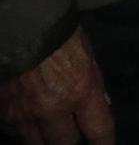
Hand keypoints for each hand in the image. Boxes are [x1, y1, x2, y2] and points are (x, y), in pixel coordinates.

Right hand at [0, 27, 114, 144]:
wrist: (26, 28)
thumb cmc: (64, 39)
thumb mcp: (90, 60)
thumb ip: (94, 87)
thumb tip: (101, 105)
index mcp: (81, 93)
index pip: (98, 130)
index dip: (104, 142)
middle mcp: (53, 108)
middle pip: (65, 143)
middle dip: (71, 141)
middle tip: (73, 136)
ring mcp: (26, 112)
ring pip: (36, 142)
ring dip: (46, 138)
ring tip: (51, 131)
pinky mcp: (6, 109)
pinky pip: (14, 130)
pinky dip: (22, 128)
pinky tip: (28, 120)